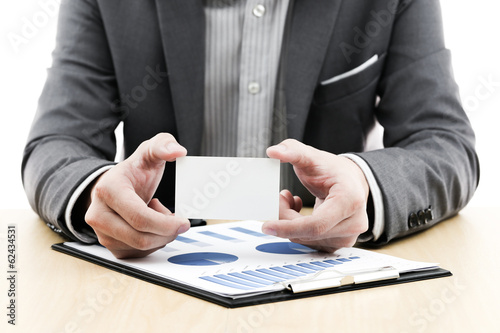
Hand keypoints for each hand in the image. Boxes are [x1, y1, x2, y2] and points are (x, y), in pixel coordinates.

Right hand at [85, 133, 190, 257]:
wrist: (114, 187)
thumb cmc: (133, 172)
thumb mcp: (148, 153)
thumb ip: (163, 145)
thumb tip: (178, 151)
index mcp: (108, 190)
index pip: (139, 217)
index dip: (166, 224)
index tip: (183, 222)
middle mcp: (98, 214)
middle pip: (140, 238)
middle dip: (167, 233)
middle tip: (180, 224)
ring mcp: (101, 232)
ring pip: (139, 249)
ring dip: (160, 237)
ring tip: (160, 217)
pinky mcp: (109, 246)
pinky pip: (137, 255)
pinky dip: (152, 244)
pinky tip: (151, 228)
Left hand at [264, 139, 369, 251]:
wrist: (352, 180)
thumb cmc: (334, 170)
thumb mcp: (312, 157)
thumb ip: (292, 151)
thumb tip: (273, 151)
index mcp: (349, 201)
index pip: (315, 224)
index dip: (288, 227)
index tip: (267, 226)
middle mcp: (353, 223)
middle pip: (307, 232)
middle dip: (286, 217)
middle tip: (281, 197)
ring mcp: (348, 237)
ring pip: (306, 239)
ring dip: (291, 223)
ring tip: (292, 201)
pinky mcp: (339, 244)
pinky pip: (310, 243)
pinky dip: (298, 230)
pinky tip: (299, 214)